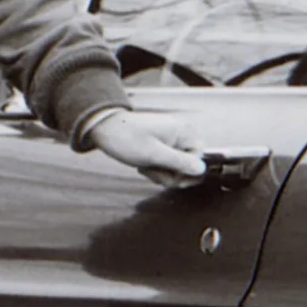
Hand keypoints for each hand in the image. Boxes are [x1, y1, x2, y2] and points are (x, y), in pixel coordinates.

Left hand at [87, 110, 205, 187]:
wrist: (104, 128)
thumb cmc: (126, 138)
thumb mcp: (153, 154)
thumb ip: (179, 162)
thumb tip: (201, 169)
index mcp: (183, 131)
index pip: (200, 158)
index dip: (187, 172)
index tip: (172, 178)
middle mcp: (180, 132)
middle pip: (190, 163)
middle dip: (172, 174)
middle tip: (154, 172)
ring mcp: (171, 138)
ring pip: (177, 166)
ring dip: (162, 173)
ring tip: (146, 168)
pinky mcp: (162, 143)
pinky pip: (167, 162)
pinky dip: (157, 168)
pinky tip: (144, 166)